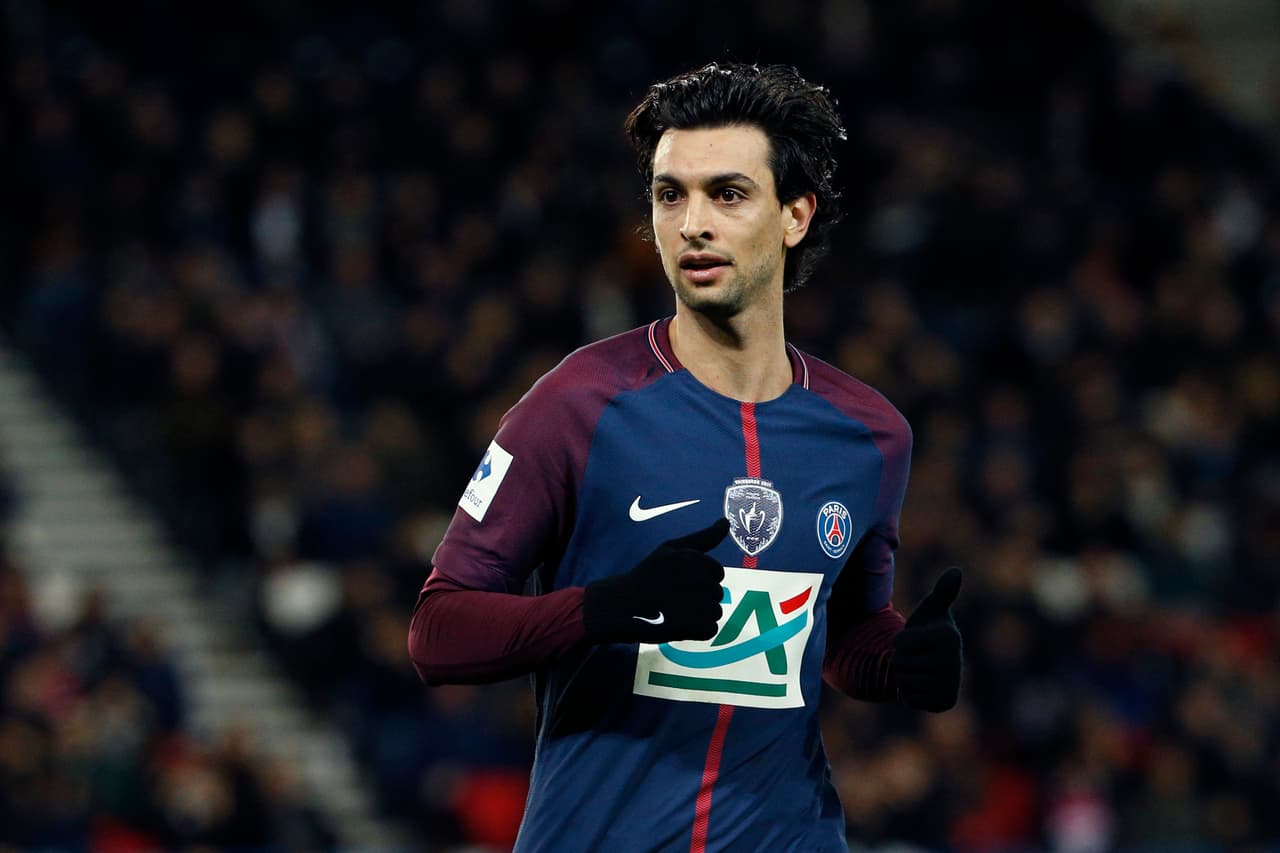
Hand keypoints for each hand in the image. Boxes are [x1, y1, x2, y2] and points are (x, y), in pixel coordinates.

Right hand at [584, 518, 727, 642]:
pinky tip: (678, 624)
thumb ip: (703, 537)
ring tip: (675, 611)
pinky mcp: (696, 626)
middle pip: (717, 592)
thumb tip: (726, 521)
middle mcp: (699, 579)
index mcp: (694, 559)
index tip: (680, 581)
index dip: (700, 579)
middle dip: (700, 597)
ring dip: (699, 614)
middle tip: (673, 597)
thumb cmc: (647, 575)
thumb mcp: (671, 549)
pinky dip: (697, 631)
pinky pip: (711, 628)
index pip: (717, 572)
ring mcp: (699, 604)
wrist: (622, 606)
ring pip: (715, 611)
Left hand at [892, 567, 962, 711]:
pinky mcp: (946, 703)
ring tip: (918, 669)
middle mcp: (954, 663)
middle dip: (902, 660)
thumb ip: (941, 591)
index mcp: (948, 637)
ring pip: (903, 683)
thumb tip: (956, 571)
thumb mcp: (930, 609)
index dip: (899, 640)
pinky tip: (922, 685)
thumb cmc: (928, 630)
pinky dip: (910, 694)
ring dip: (904, 677)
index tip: (914, 639)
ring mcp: (952, 685)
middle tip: (916, 656)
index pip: (899, 642)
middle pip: (900, 664)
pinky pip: (910, 699)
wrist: (933, 663)